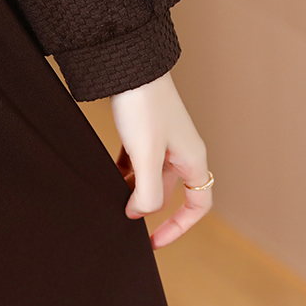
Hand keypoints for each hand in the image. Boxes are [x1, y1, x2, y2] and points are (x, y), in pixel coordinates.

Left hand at [110, 71, 212, 249]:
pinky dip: (125, 171)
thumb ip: (147, 192)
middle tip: (120, 215)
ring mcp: (164, 140)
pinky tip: (107, 173)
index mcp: (193, 158)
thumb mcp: (147, 156)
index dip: (178, 227)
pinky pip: (139, 160)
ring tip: (109, 195)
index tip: (153, 241)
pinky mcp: (146, 129)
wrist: (130, 64)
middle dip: (146, 206)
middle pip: (169, 192)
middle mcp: (183, 150)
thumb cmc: (144, 106)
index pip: (198, 205)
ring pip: (151, 176)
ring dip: (133, 188)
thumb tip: (139, 214)